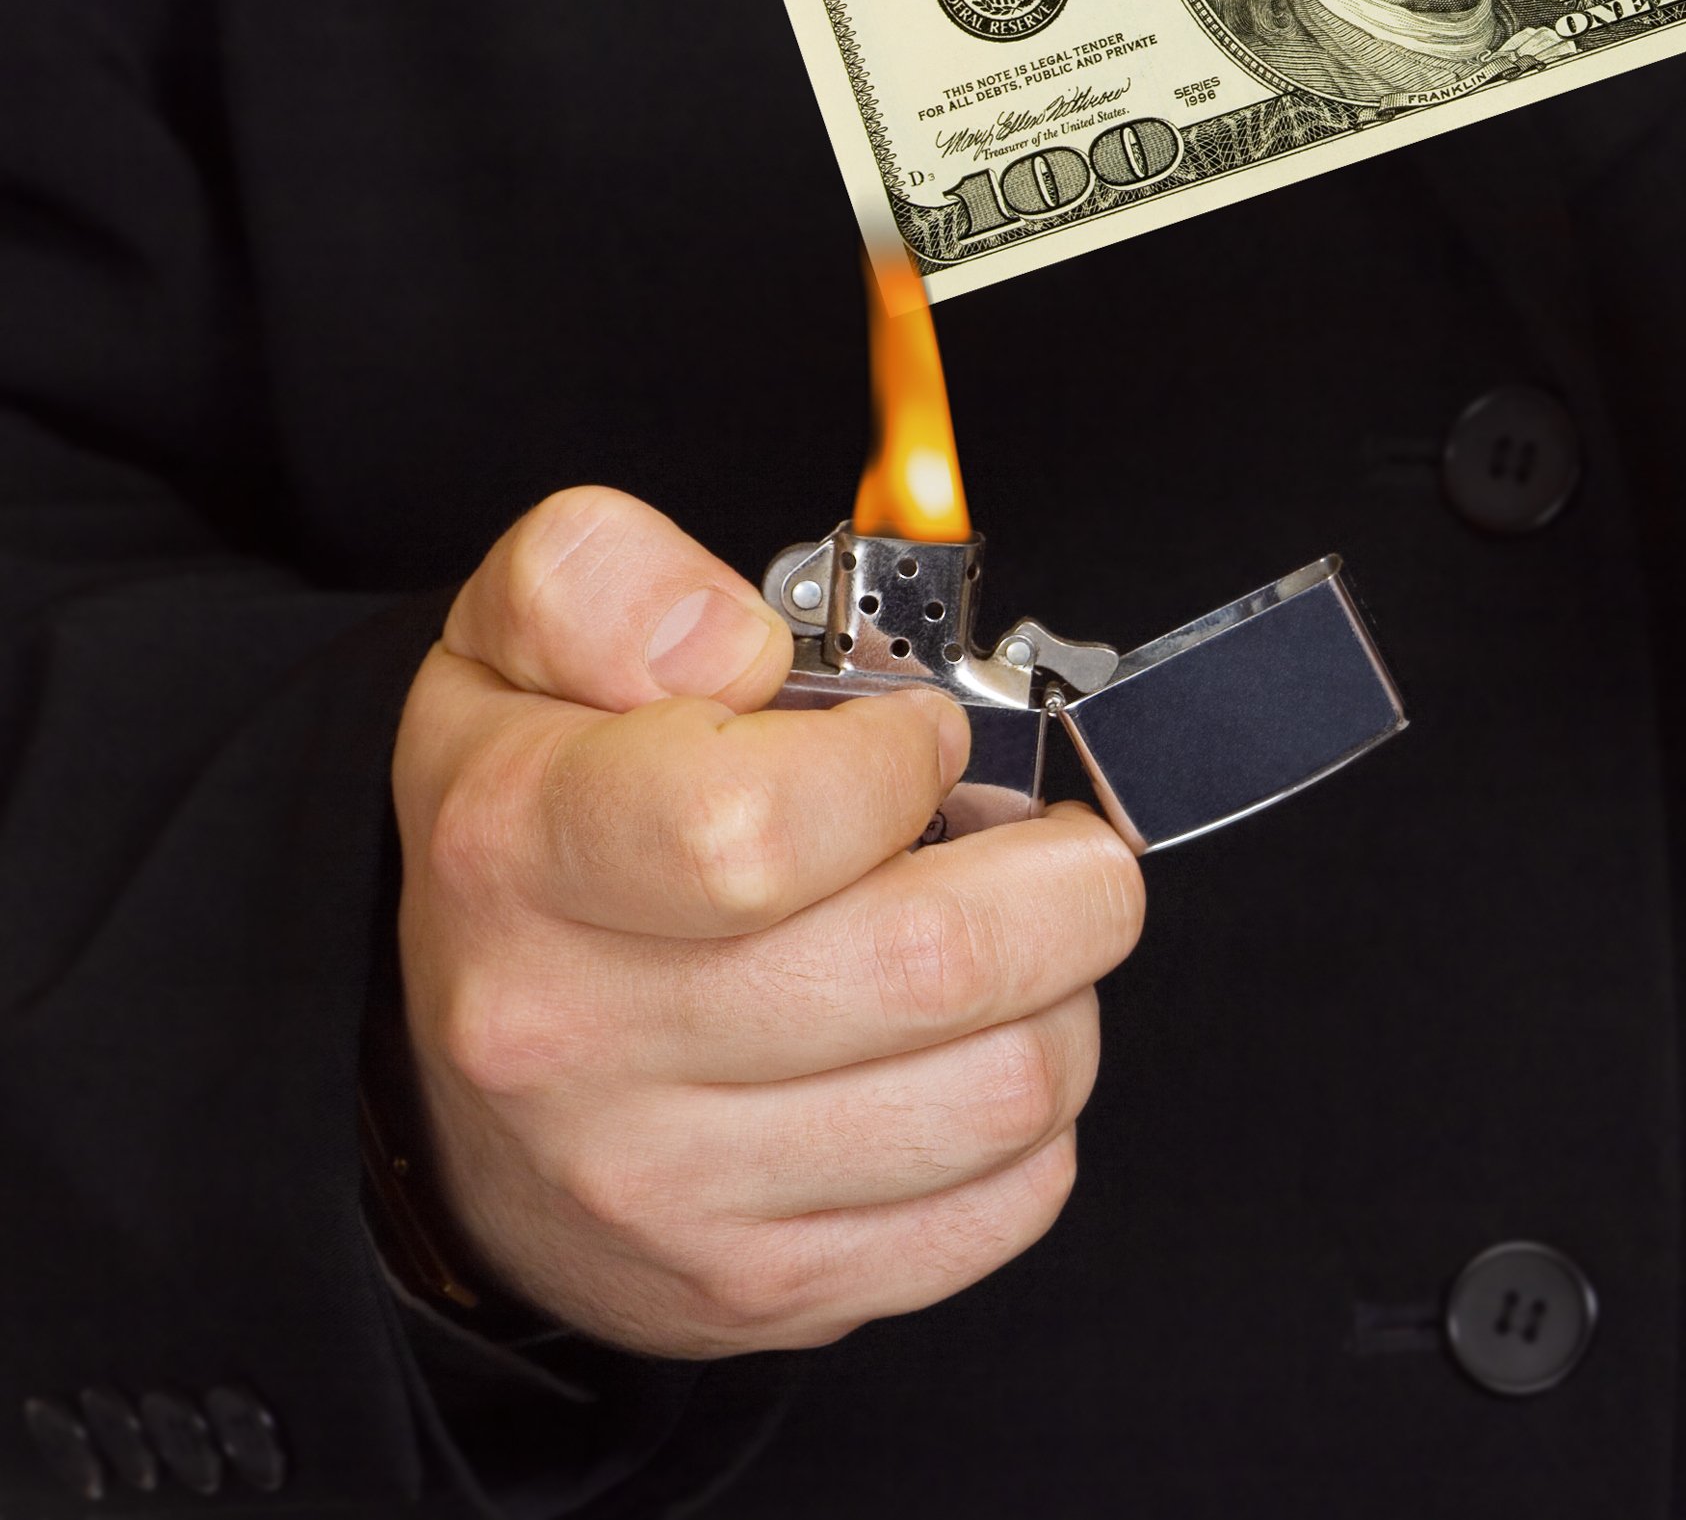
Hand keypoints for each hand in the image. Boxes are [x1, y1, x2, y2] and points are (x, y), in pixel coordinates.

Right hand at [389, 488, 1143, 1354]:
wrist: (441, 1077)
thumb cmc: (533, 833)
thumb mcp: (518, 646)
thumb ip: (609, 579)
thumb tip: (733, 637)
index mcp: (523, 856)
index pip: (761, 828)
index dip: (899, 760)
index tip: (916, 740)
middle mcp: (580, 1040)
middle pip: (940, 962)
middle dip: (1060, 873)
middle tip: (1032, 838)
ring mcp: (671, 1189)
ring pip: (1010, 1087)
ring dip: (1058, 991)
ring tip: (995, 941)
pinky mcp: (763, 1289)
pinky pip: (1013, 1203)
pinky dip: (1031, 1117)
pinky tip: (956, 1050)